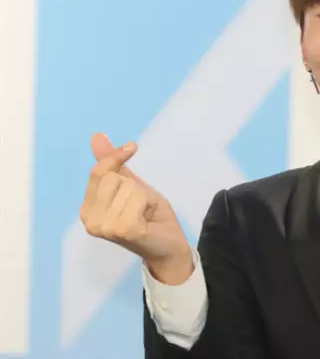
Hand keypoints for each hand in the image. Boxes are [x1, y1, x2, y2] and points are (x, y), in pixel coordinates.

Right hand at [79, 133, 192, 283]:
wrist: (169, 245)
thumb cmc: (150, 216)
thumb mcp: (132, 186)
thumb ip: (114, 165)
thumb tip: (97, 136)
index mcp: (88, 208)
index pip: (98, 172)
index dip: (116, 156)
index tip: (133, 147)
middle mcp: (90, 219)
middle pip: (113, 177)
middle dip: (134, 186)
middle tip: (140, 205)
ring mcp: (104, 226)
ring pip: (128, 187)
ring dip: (143, 197)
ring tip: (144, 214)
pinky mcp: (122, 230)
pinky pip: (138, 198)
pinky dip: (148, 204)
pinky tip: (147, 220)